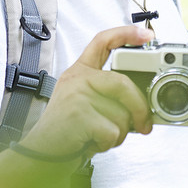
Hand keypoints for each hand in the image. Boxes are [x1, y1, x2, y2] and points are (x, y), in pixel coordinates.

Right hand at [19, 25, 152, 160]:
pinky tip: (92, 142)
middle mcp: (78, 79)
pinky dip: (108, 144)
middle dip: (140, 108)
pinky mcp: (78, 115)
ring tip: (99, 136)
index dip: (126, 34)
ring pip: (121, 113)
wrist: (41, 153)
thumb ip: (109, 96)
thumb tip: (144, 105)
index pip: (103, 41)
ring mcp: (77, 95)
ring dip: (119, 134)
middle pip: (123, 83)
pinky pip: (112, 131)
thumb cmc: (67, 131)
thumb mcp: (84, 103)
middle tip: (144, 124)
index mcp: (80, 72)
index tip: (146, 35)